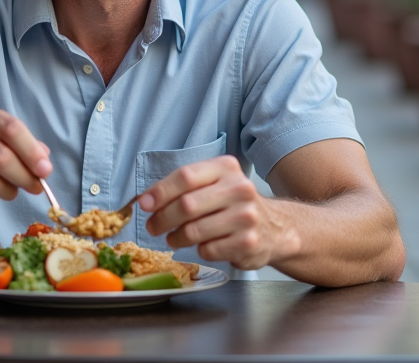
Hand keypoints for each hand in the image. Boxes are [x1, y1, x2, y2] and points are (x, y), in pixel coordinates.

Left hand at [138, 155, 292, 270]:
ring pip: (194, 231)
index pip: (186, 176)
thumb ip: (184, 187)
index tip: (144, 204)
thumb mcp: (215, 184)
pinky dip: (199, 250)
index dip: (160, 191)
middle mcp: (239, 189)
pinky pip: (208, 250)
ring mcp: (246, 217)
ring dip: (176, 238)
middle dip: (162, 219)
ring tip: (174, 238)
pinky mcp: (248, 243)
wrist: (275, 228)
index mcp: (226, 168)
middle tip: (152, 226)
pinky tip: (204, 245)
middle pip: (187, 205)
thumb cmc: (233, 204)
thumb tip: (146, 200)